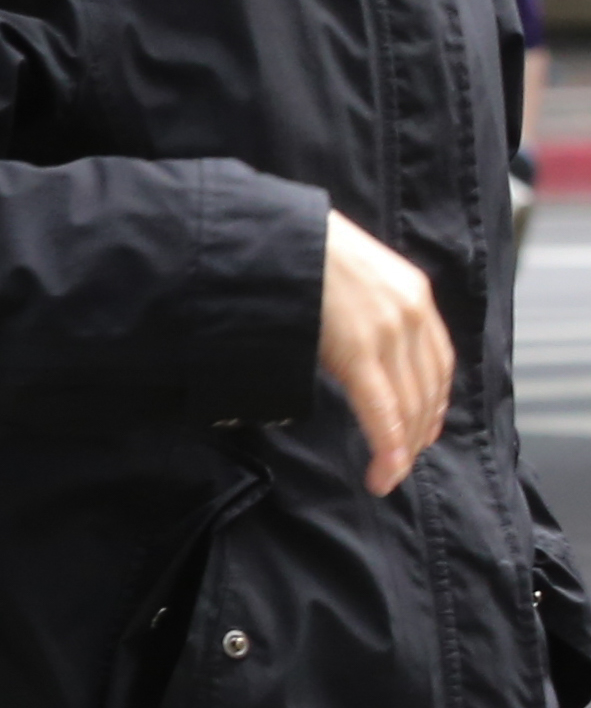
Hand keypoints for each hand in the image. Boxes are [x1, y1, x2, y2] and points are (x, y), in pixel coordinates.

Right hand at [320, 209, 450, 496]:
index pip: (438, 364)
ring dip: (403, 448)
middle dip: (418, 435)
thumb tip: (353, 346)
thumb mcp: (349, 272)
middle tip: (400, 465)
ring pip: (410, 406)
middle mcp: (412, 313)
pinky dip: (388, 446)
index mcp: (413, 293)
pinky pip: (383, 409)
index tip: (422, 433)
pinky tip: (385, 471)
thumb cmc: (294, 251)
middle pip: (428, 390)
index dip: (433, 405)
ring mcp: (388, 331)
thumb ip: (364, 308)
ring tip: (389, 475)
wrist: (269, 233)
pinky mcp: (359, 349)